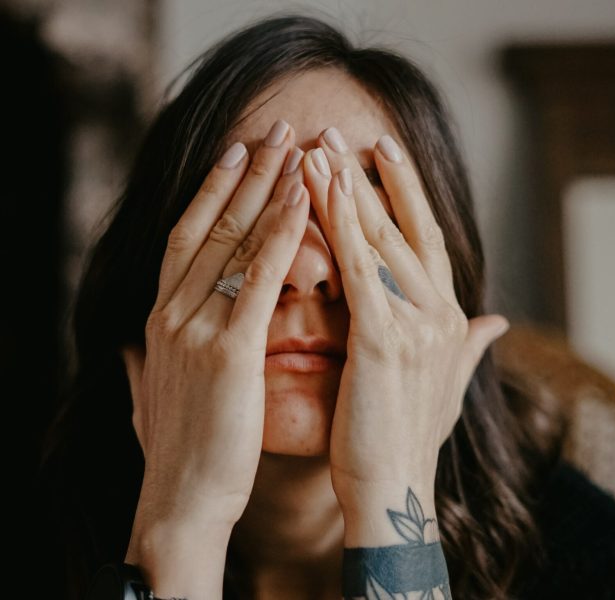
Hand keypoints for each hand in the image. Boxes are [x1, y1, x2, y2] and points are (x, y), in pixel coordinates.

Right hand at [121, 120, 308, 533]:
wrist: (181, 500)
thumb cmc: (184, 448)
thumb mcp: (158, 389)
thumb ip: (151, 356)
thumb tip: (140, 342)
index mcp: (163, 317)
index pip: (189, 236)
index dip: (212, 190)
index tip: (236, 153)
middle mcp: (174, 311)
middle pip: (212, 224)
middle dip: (244, 171)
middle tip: (273, 128)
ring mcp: (197, 328)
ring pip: (234, 240)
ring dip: (266, 187)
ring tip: (295, 145)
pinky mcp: (227, 352)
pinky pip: (259, 279)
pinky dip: (280, 234)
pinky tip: (302, 200)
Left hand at [303, 127, 508, 511]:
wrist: (394, 490)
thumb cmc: (407, 438)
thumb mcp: (447, 385)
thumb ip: (472, 347)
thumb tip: (498, 324)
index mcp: (449, 319)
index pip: (427, 241)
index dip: (407, 196)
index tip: (384, 157)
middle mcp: (441, 313)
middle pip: (405, 228)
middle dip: (373, 178)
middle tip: (344, 134)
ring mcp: (417, 323)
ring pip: (380, 239)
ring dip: (348, 188)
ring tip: (320, 146)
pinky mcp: (384, 339)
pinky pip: (358, 268)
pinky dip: (339, 224)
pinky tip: (316, 190)